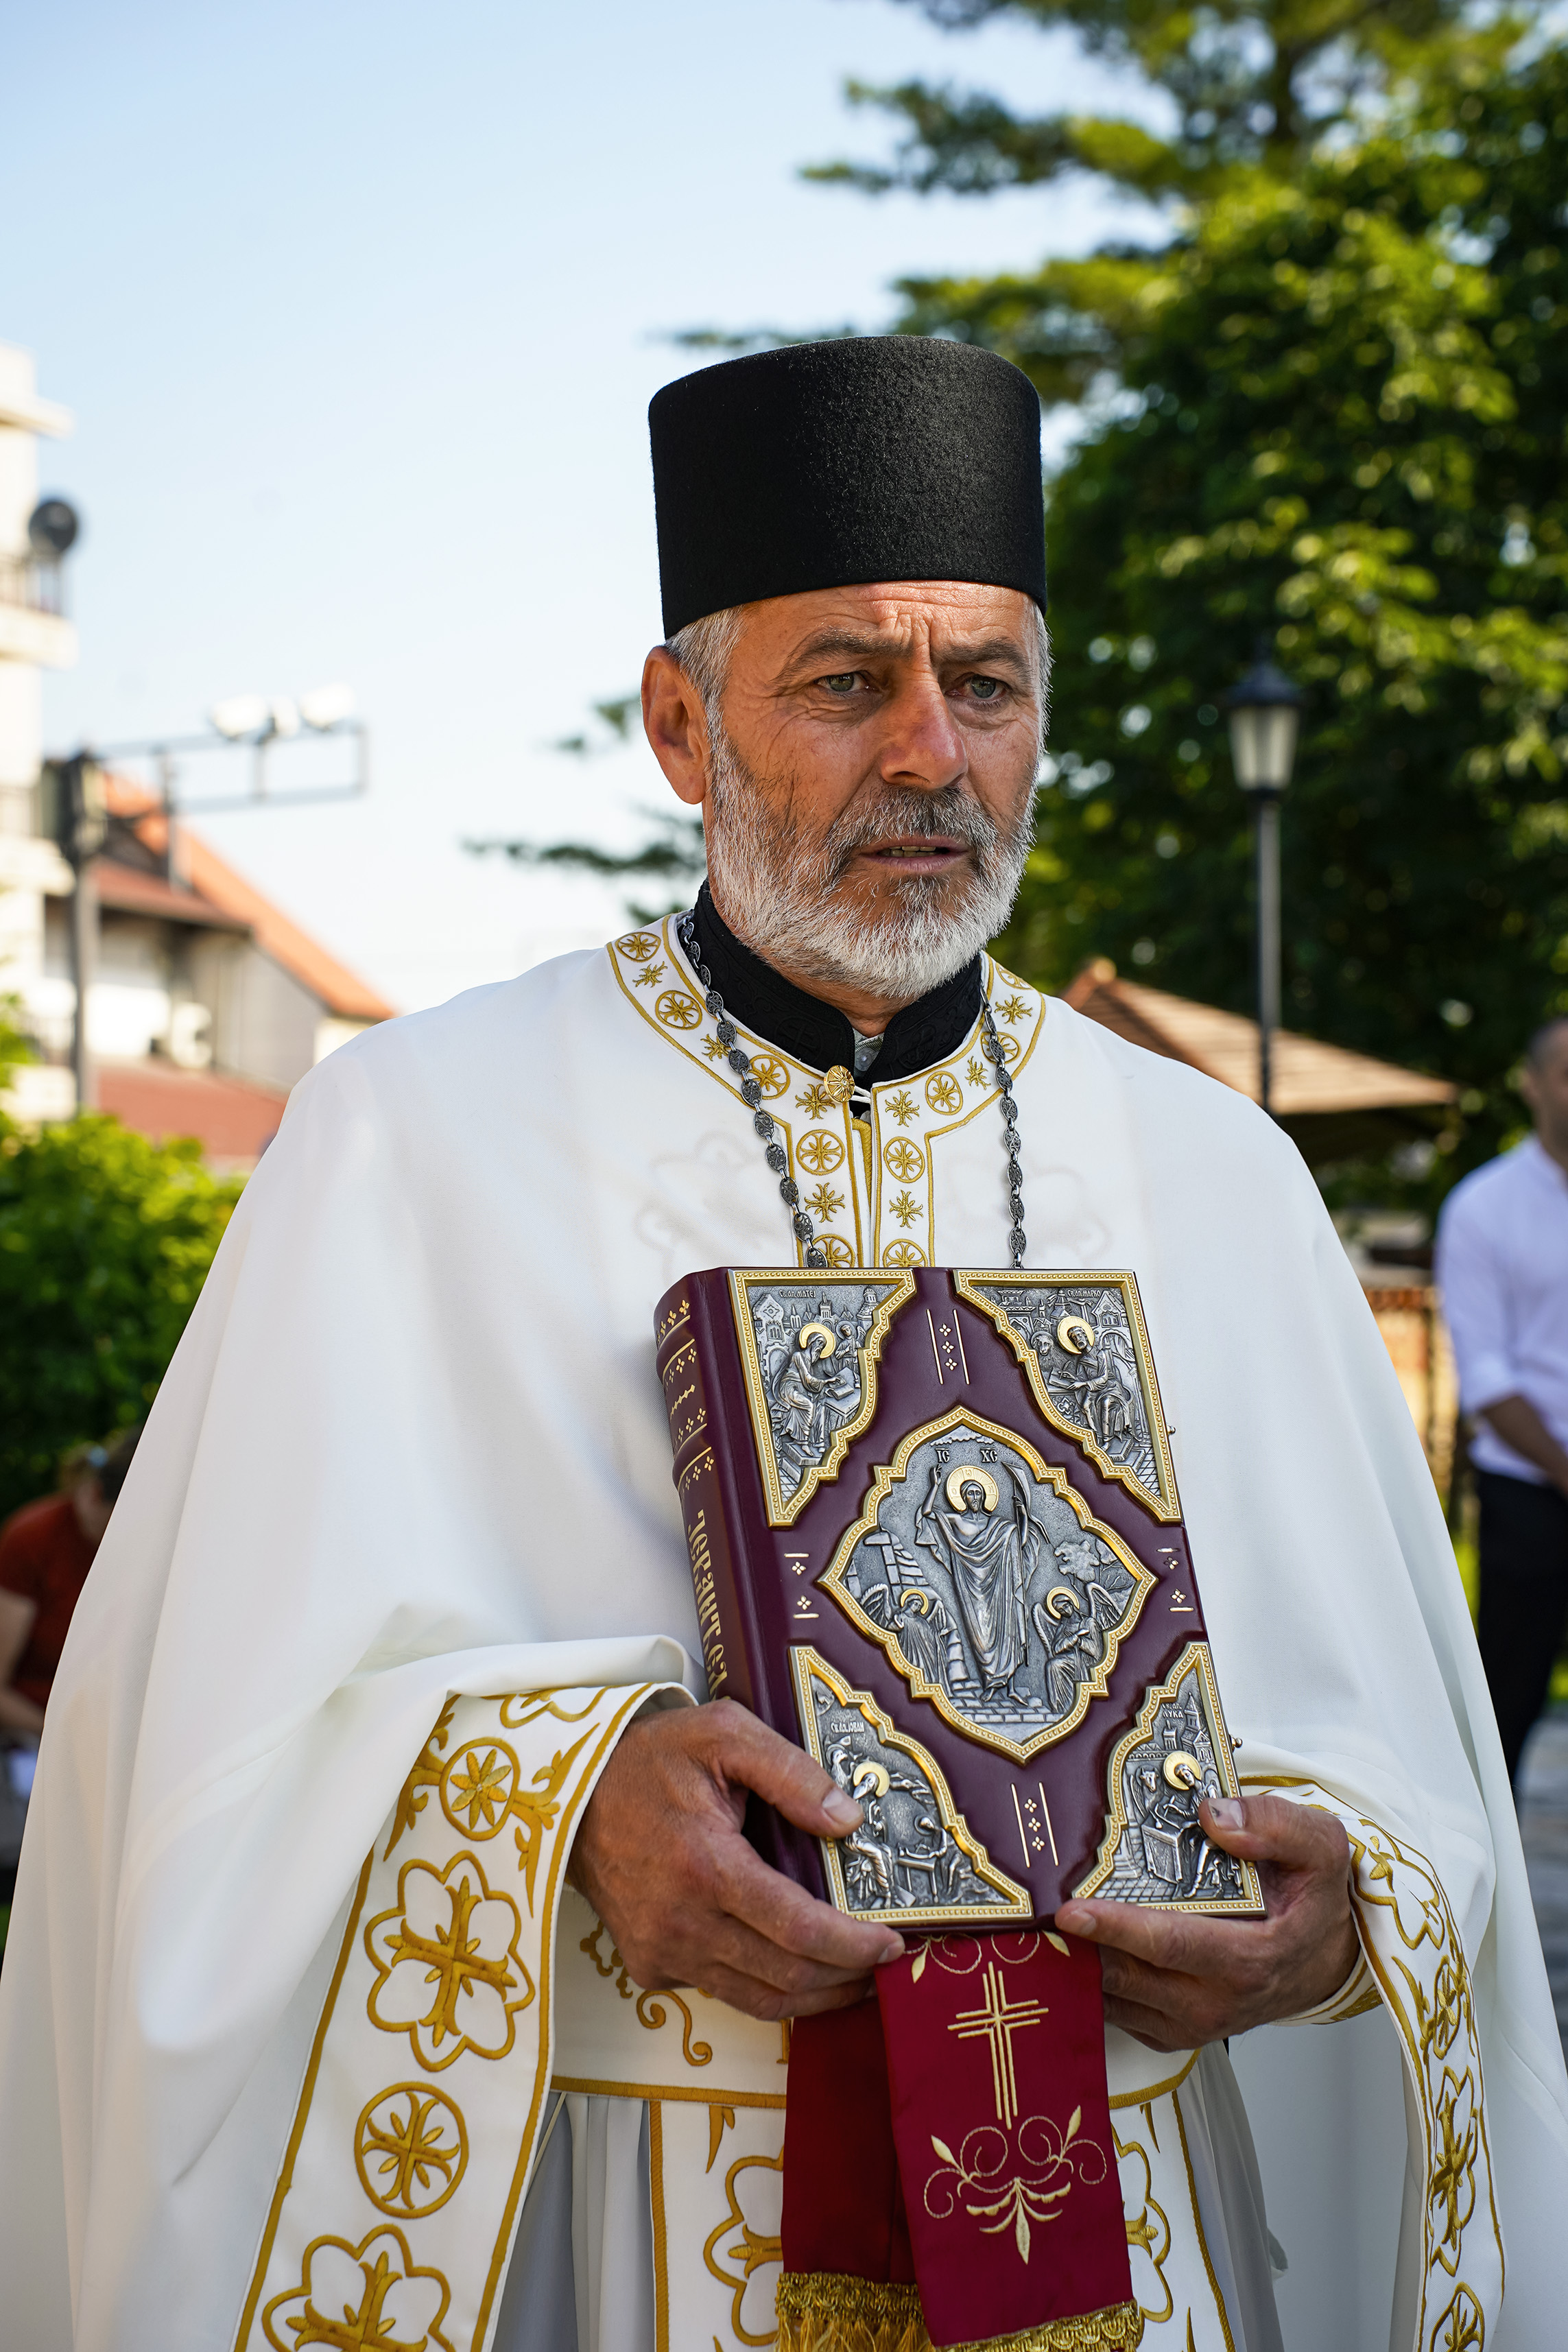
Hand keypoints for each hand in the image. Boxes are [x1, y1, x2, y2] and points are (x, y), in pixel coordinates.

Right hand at [569, 1699, 904, 2020]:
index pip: (798, 1930)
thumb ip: (791, 1773)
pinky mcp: (650, 1966)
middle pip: (786, 1977)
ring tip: (853, 1978)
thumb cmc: (648, 1761)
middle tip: (883, 1963)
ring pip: (757, 2000)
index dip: (852, 1946)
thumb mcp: (723, 1734)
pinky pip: (721, 1990)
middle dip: (845, 1977)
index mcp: (706, 1866)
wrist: (572, 1797)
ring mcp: (662, 1952)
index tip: (892, 1942)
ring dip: (813, 1996)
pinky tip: (791, 1965)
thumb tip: (847, 1820)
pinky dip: (764, 1987)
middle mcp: (682, 1923)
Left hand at [1055, 1793, 1356, 2052]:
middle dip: (1076, 1945)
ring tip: (1029, 1926)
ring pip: (1114, 1997)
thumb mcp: (1320, 1847)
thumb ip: (1275, 1827)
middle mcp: (1217, 1999)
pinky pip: (1116, 2012)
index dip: (1119, 1928)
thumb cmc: (1313, 1899)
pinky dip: (1085, 1983)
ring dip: (1072, 1964)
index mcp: (1252, 1958)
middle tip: (1026, 1912)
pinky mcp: (1170, 2029)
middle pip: (1128, 1975)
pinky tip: (1060, 1947)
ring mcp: (1191, 2021)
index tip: (1071, 1910)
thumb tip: (1216, 1817)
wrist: (1322, 1957)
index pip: (1172, 1944)